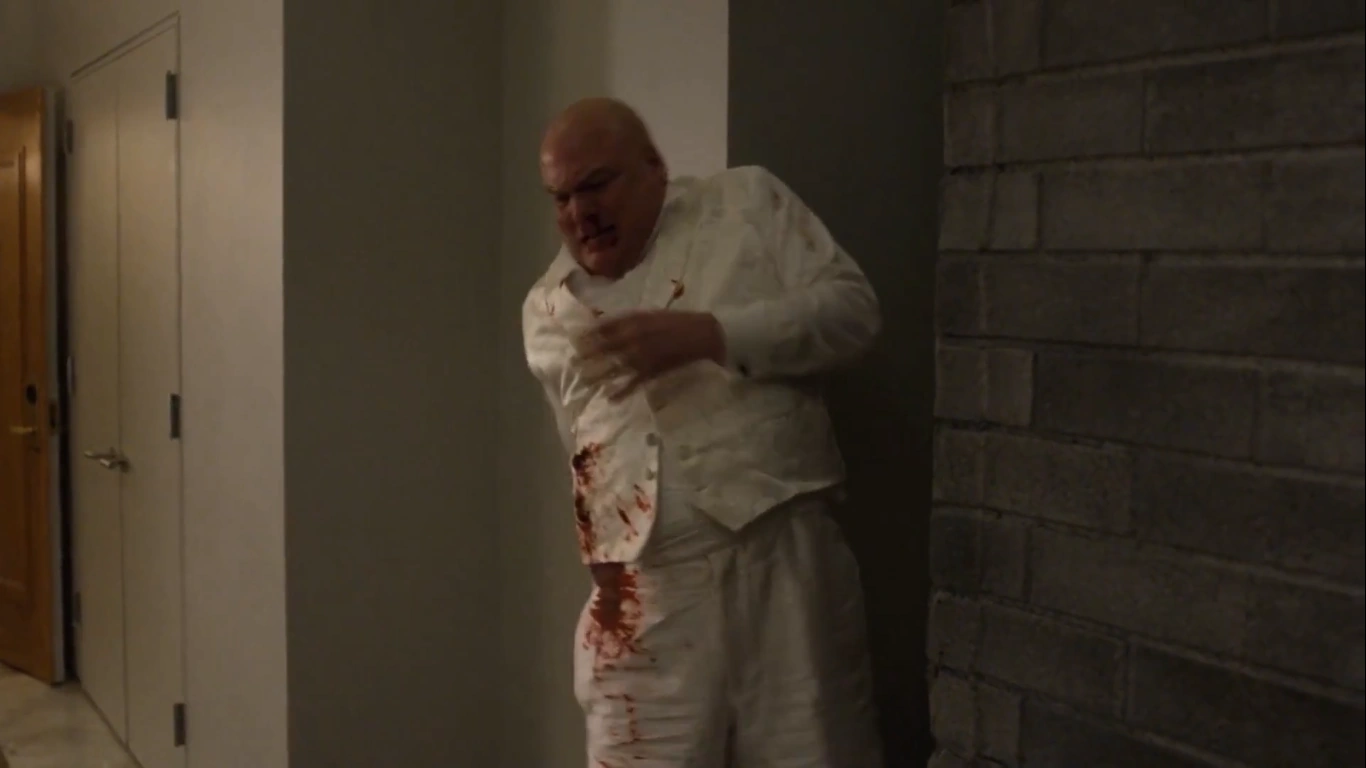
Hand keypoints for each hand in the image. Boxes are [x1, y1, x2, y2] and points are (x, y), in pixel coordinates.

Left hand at [578, 310, 725, 399]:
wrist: (705, 334)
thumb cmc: (676, 323)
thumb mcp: (650, 315)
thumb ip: (628, 320)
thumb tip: (602, 325)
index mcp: (636, 321)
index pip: (605, 328)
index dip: (588, 335)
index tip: (573, 342)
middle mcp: (636, 338)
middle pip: (606, 348)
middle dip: (588, 357)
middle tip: (571, 364)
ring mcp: (645, 356)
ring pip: (616, 367)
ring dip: (599, 375)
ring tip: (584, 382)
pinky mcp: (655, 372)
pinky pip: (635, 383)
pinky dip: (622, 392)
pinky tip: (610, 398)